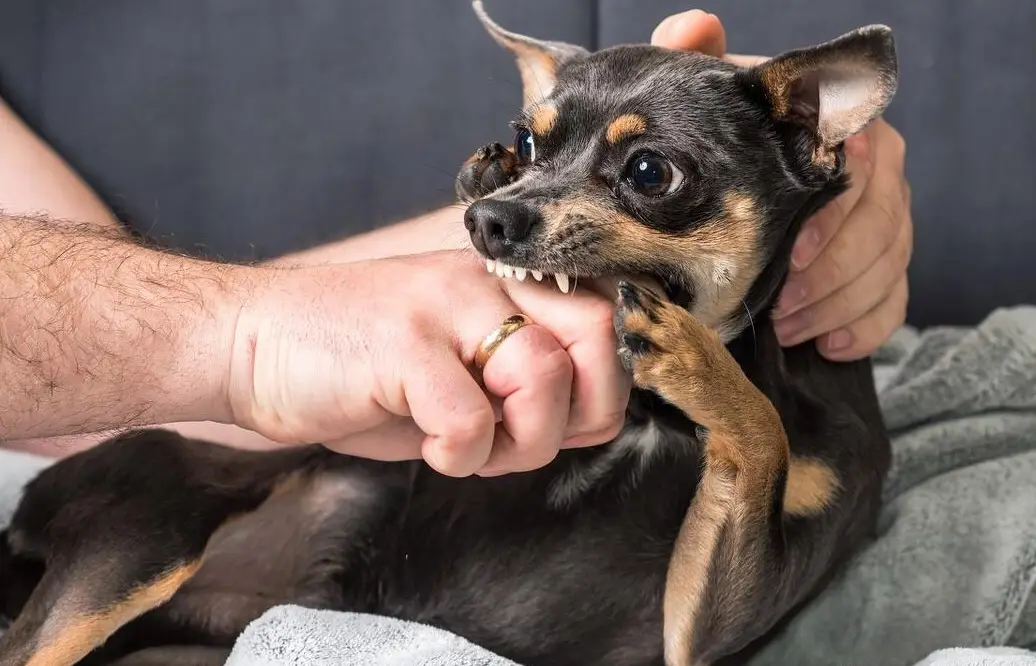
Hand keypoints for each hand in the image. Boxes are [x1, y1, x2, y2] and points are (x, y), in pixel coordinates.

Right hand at [227, 250, 627, 476]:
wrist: (250, 344)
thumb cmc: (355, 365)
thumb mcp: (455, 364)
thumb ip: (524, 381)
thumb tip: (591, 418)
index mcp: (502, 282)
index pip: (605, 321)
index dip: (598, 389)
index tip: (557, 423)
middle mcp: (483, 281)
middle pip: (598, 336)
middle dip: (578, 412)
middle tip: (522, 438)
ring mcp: (443, 306)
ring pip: (544, 378)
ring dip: (517, 443)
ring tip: (465, 444)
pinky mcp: (403, 344)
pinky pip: (471, 422)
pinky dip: (457, 457)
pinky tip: (426, 445)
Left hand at [651, 10, 912, 360]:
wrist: (736, 176)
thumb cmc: (728, 137)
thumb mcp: (713, 100)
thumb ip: (705, 62)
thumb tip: (695, 27)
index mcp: (845, 132)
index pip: (863, 172)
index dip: (832, 221)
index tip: (792, 257)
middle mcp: (879, 171)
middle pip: (883, 225)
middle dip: (832, 275)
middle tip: (782, 307)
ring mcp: (886, 220)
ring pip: (889, 267)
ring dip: (838, 306)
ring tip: (788, 328)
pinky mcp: (884, 265)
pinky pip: (894, 301)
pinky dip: (864, 327)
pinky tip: (825, 344)